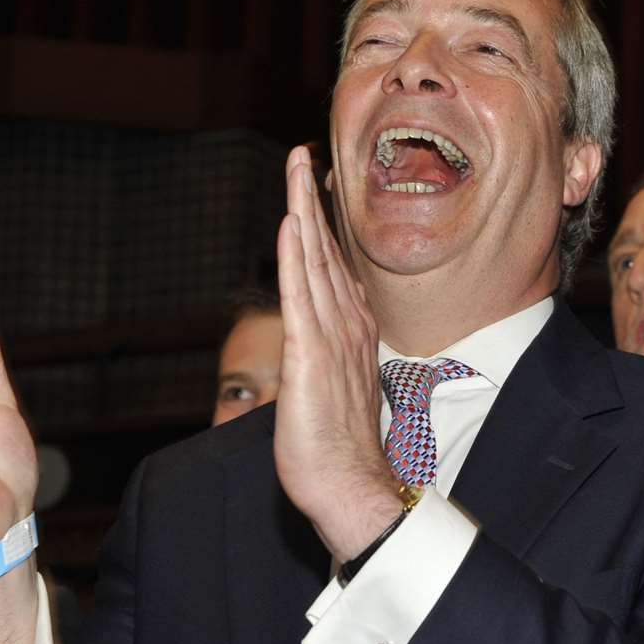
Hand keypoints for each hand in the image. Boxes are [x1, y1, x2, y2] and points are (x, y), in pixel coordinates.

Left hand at [273, 146, 403, 558]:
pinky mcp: (310, 355)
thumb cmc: (339, 452)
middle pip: (326, 250)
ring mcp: (331, 337)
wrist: (349, 487)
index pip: (334, 268)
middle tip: (302, 156)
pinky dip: (295, 255)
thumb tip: (317, 355)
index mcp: (353, 334)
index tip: (314, 189)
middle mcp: (347, 326)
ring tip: (296, 167)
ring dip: (303, 210)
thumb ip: (328, 364)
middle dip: (311, 200)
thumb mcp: (335, 394)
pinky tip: (290, 222)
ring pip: (314, 260)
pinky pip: (300, 294)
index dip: (323, 226)